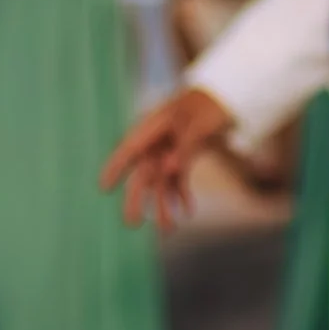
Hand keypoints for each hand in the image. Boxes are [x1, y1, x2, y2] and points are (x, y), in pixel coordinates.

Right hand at [100, 87, 234, 233]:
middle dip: (137, 199)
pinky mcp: (183, 158)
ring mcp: (169, 152)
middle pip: (143, 174)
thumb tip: (169, 170)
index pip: (130, 148)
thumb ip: (185, 147)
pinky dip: (182, 195)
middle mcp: (157, 143)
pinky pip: (178, 181)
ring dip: (164, 205)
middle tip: (132, 223)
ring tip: (168, 230)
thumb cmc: (207, 106)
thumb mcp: (198, 124)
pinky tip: (187, 212)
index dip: (115, 167)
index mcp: (153, 127)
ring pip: (161, 183)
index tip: (102, 187)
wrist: (226, 99)